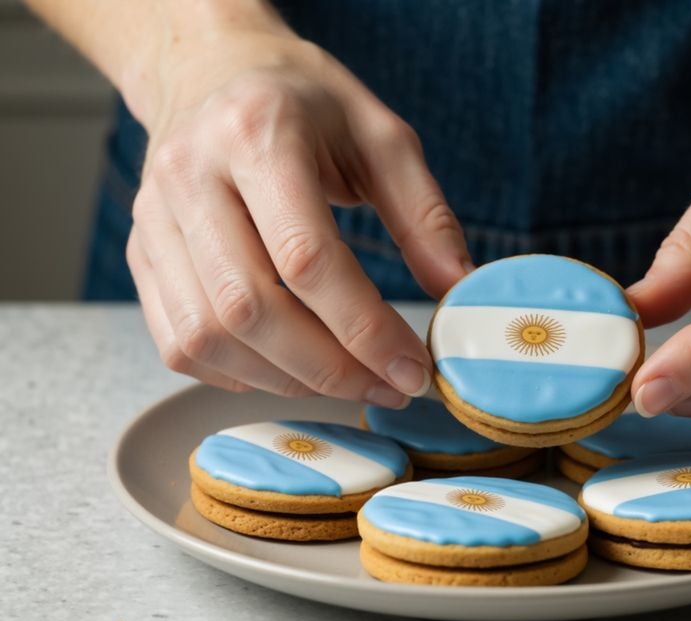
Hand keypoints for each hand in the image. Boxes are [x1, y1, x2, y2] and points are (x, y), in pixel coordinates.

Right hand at [126, 28, 470, 406]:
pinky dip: (240, 374)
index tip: (412, 367)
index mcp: (257, 134)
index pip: (305, 257)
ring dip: (287, 380)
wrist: (212, 72)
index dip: (364, 328)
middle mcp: (191, 175)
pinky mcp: (141, 253)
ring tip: (348, 379)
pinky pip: (179, 342)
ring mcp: (154, 218)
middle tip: (387, 385)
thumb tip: (457, 289)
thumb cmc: (304, 104)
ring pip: (208, 336)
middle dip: (329, 368)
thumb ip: (424, 214)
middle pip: (250, 309)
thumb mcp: (381, 136)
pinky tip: (291, 369)